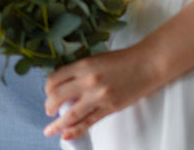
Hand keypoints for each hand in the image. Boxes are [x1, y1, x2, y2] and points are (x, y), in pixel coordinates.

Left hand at [43, 45, 163, 140]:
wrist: (147, 65)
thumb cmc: (122, 60)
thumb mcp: (95, 59)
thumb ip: (79, 71)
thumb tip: (63, 85)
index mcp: (83, 66)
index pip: (54, 79)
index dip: (47, 88)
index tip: (48, 92)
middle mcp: (88, 81)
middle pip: (57, 96)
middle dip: (49, 106)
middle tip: (48, 110)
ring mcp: (99, 97)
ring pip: (71, 113)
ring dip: (58, 123)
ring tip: (50, 129)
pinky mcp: (110, 108)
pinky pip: (89, 122)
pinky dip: (75, 130)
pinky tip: (66, 135)